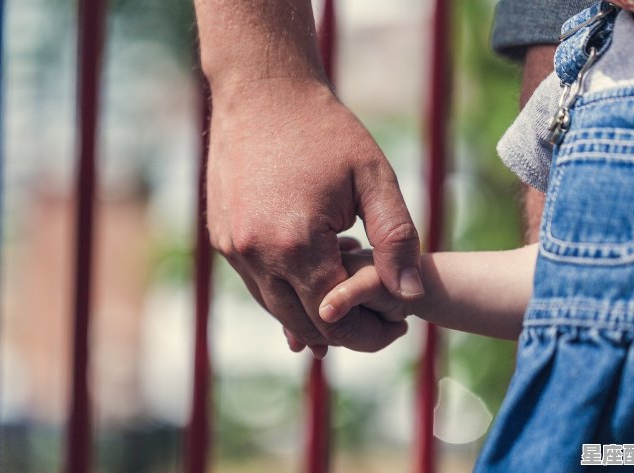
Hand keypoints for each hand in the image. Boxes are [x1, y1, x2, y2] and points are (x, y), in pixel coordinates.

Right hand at [206, 79, 421, 353]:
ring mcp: (233, 249)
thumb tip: (411, 295)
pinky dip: (287, 291)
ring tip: (350, 295)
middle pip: (304, 323)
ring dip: (315, 314)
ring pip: (277, 309)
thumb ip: (396, 238)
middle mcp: (256, 254)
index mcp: (295, 244)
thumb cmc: (323, 131)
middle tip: (381, 325)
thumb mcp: (373, 177)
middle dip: (346, 334)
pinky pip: (257, 285)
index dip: (371, 333)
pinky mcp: (222, 240)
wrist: (261, 92)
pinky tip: (315, 273)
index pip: (336, 317)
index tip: (399, 327)